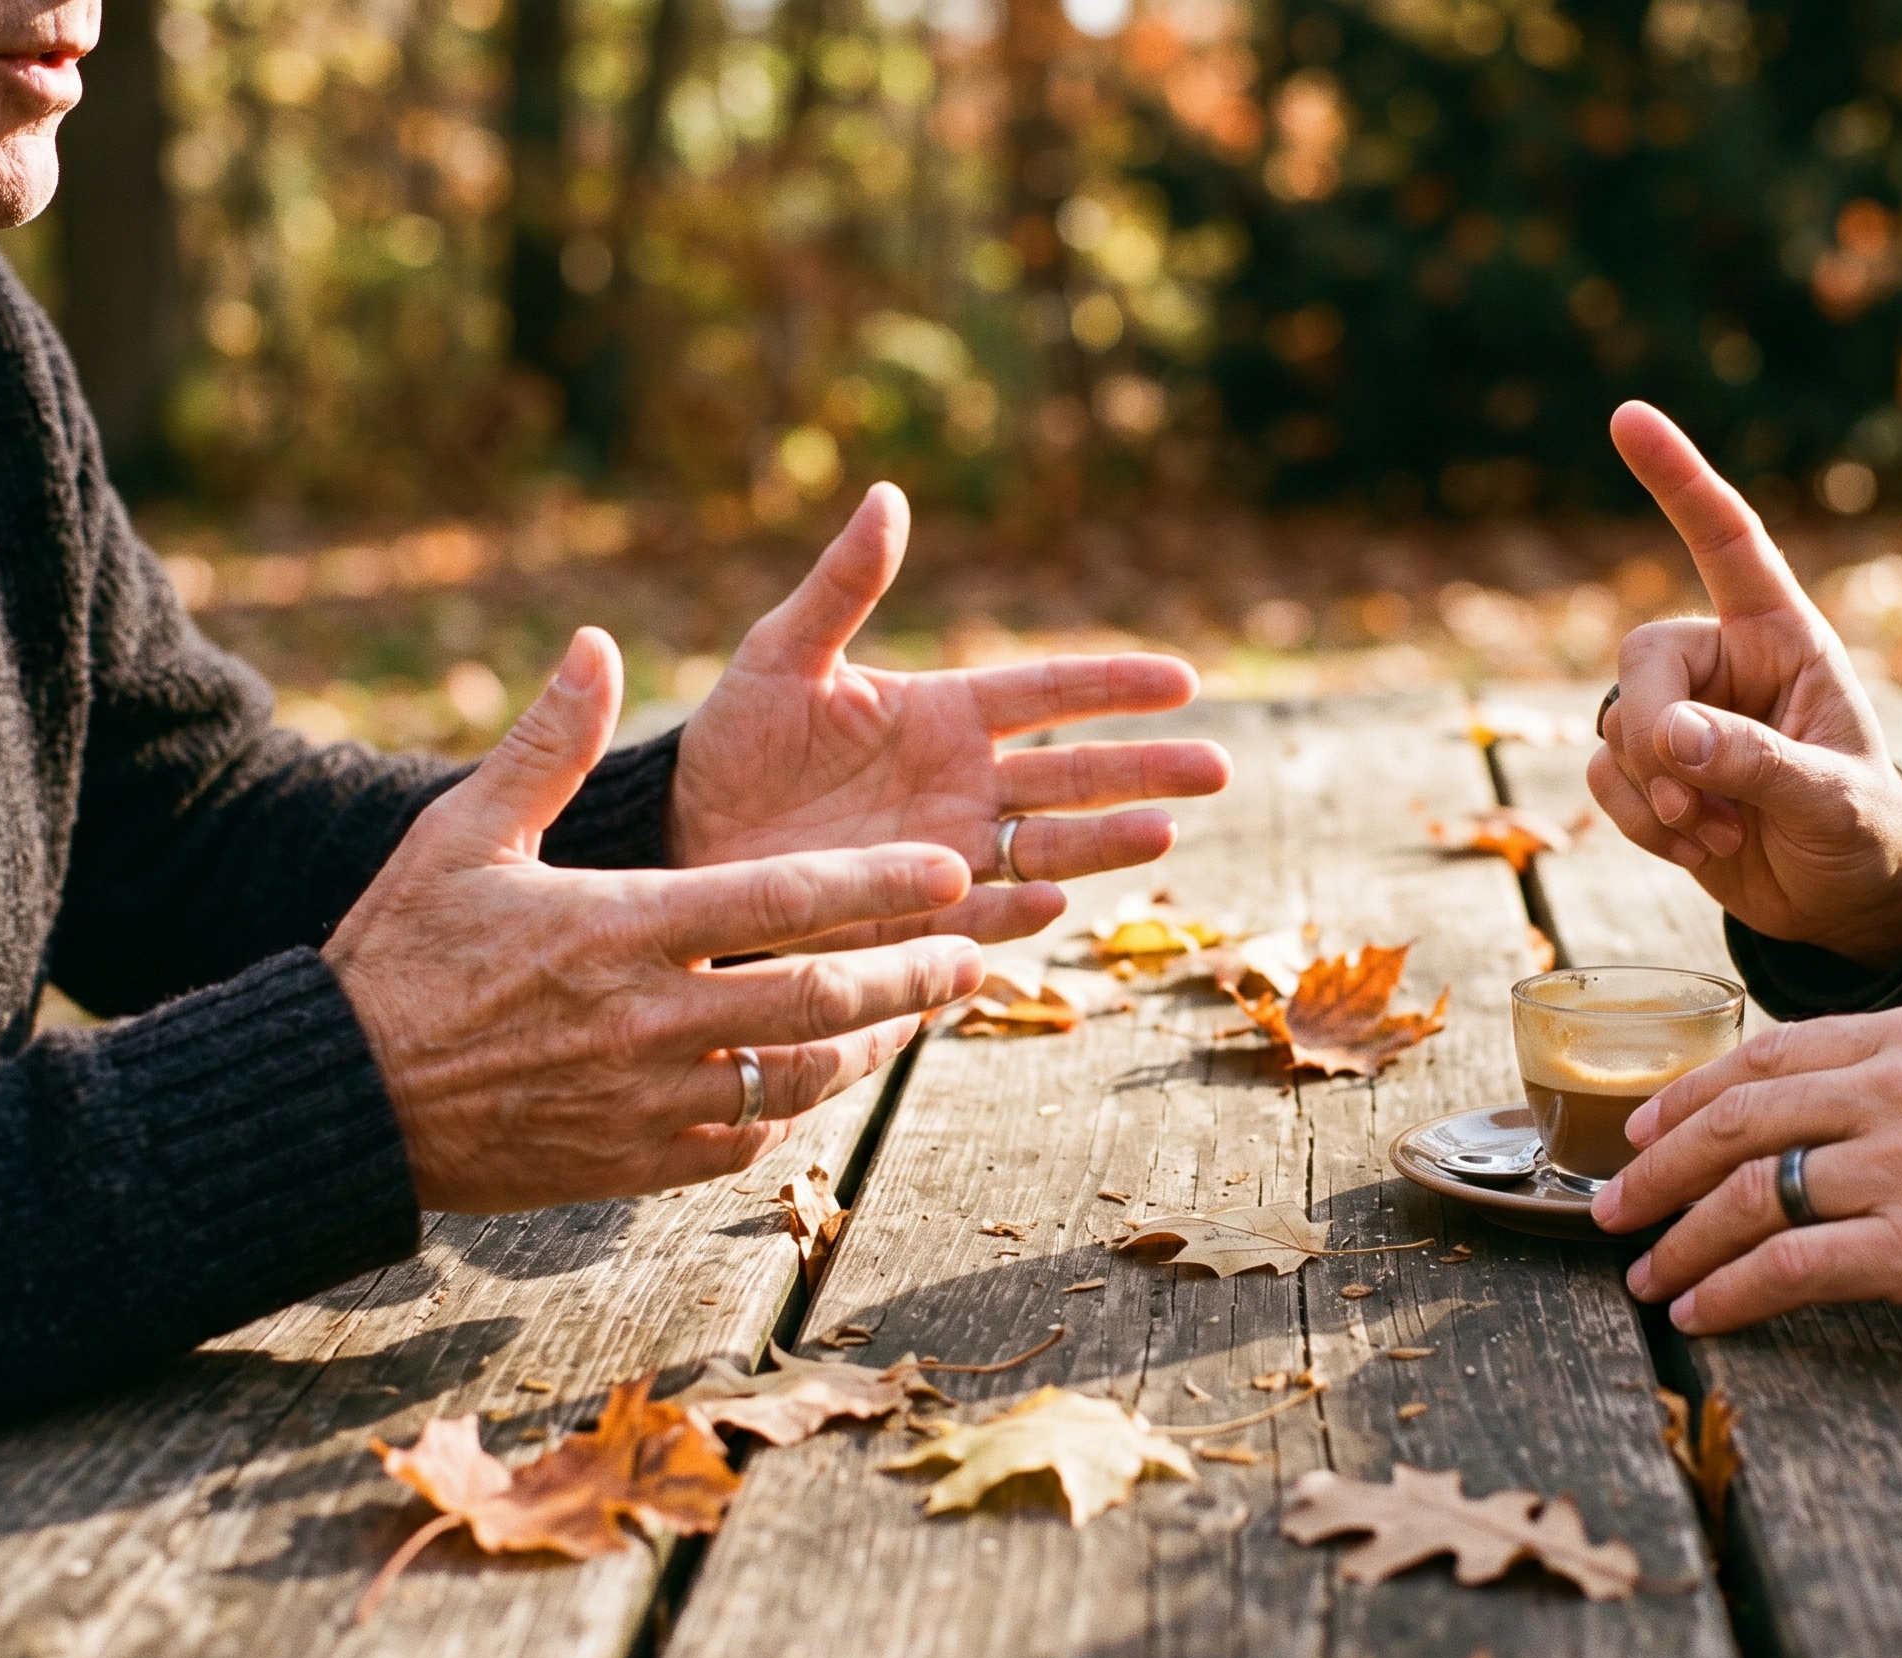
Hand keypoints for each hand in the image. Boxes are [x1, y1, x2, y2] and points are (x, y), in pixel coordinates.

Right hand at [326, 630, 987, 1213]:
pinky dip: (789, 1111)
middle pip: (820, 1000)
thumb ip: (547, 743)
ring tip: (915, 1015)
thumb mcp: (463, 834)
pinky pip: (744, 1141)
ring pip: (799, 1078)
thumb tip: (597, 643)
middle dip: (909, 979)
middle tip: (969, 957)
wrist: (339, 1099)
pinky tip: (814, 1080)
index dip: (879, 891)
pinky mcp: (632, 1163)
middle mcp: (650, 1019)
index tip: (949, 878)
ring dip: (868, 1046)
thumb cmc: (401, 953)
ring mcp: (646, 1100)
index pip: (785, 902)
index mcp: (623, 928)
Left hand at [669, 485, 1233, 944]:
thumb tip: (889, 496)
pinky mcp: (915, 916)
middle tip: (1217, 767)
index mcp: (946, 714)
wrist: (683, 836)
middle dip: (1147, 770)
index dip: (1114, 687)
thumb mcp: (781, 654)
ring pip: (1046, 846)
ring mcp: (946, 852)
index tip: (1184, 682)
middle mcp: (964, 784)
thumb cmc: (734, 740)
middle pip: (1075, 776)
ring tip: (1164, 831)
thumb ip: (843, 587)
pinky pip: (978, 916)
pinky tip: (1051, 901)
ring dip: (1105, 841)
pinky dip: (1015, 912)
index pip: (1049, 694)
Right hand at [1590, 403, 1901, 970]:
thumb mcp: (1833, 799)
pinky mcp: (1649, 773)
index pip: (1725, 541)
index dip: (1678, 477)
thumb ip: (1760, 764)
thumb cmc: (1863, 831)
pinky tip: (1698, 846)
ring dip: (1656, 794)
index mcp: (1782, 637)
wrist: (1843, 901)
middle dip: (1655, 728)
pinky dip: (1639, 823)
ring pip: (1617, 725)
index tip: (1627, 416)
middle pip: (1642, 657)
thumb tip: (1673, 737)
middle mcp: (1724, 665)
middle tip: (1693, 793)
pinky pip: (1602, 777)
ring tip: (1720, 829)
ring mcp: (1682, 719)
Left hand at [1592, 1004, 1901, 1348]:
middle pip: (1738, 1122)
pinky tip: (1700, 1314)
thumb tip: (1808, 1103)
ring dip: (1682, 1241)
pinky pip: (1791, 1267)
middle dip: (1658, 1171)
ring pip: (1751, 1195)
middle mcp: (1896, 1086)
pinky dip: (1731, 1293)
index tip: (1643, 1134)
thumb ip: (1900, 1070)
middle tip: (1610, 1209)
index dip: (1690, 1098)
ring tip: (1645, 1275)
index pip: (1768, 1055)